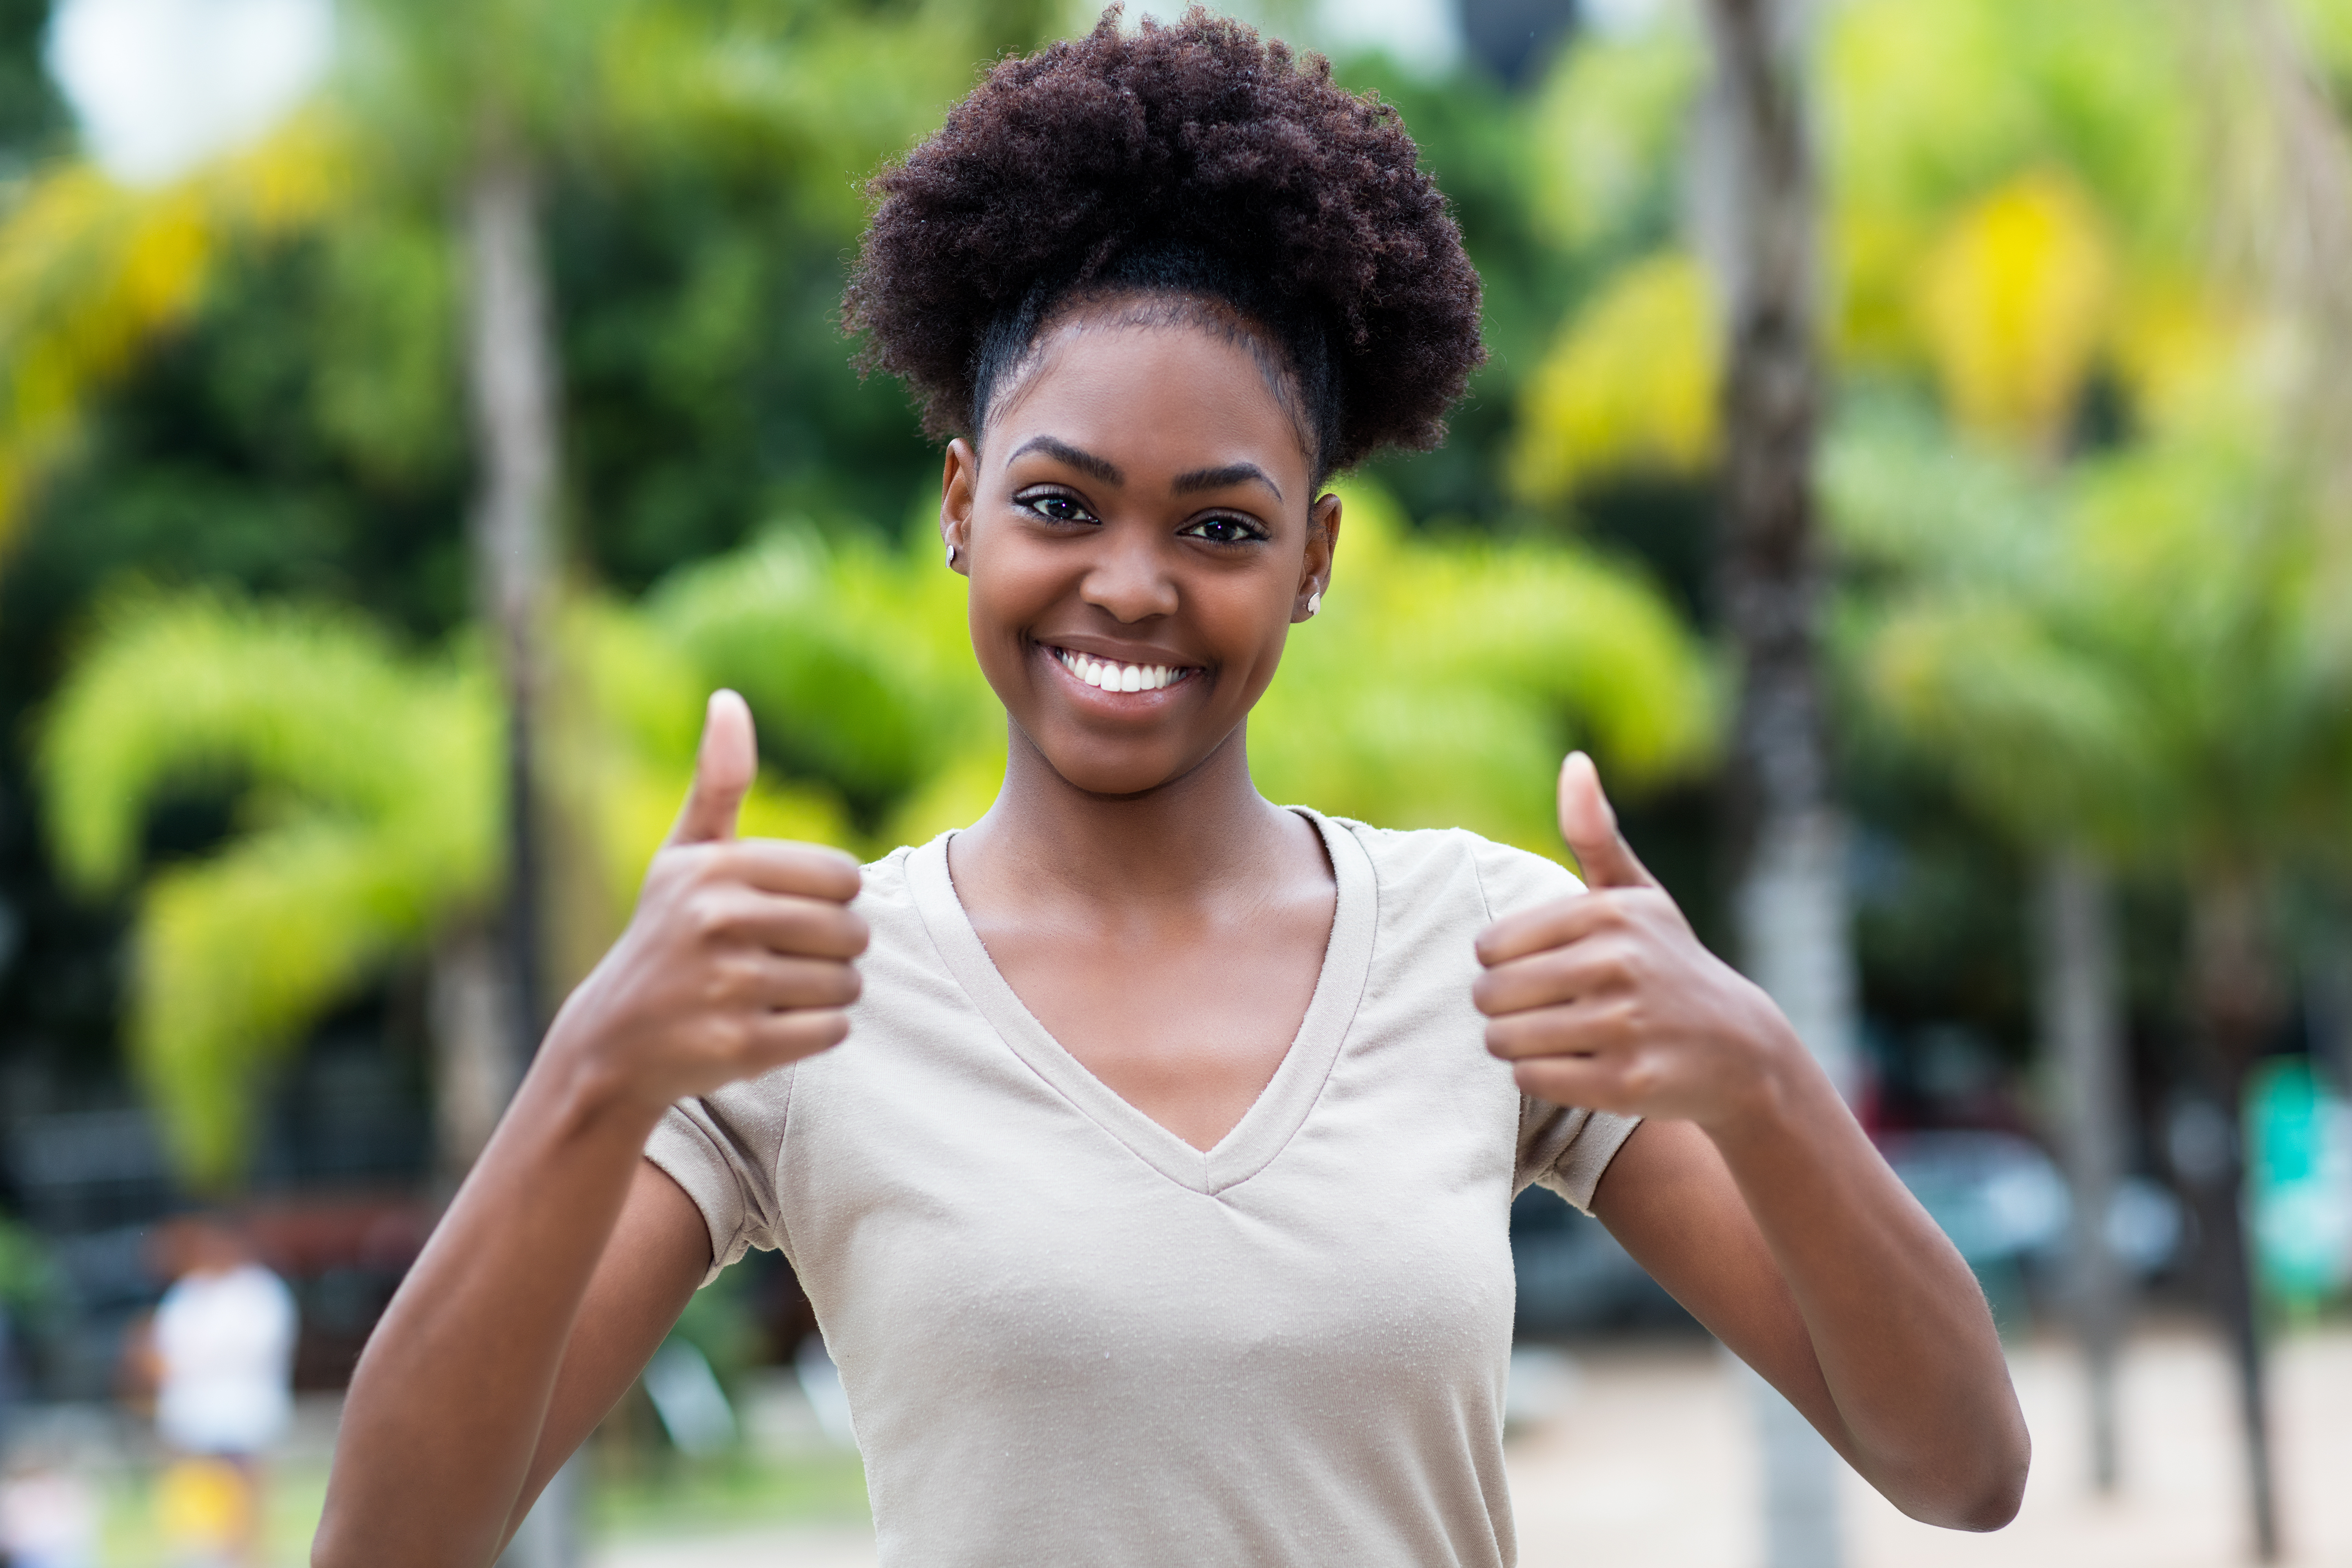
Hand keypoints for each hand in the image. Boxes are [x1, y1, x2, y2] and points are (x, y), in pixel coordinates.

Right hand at [544, 690, 867, 1117]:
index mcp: (716, 867)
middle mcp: (719, 921)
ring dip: (824, 993)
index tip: (786, 911)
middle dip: (831, 948)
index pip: (843, 875)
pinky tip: (771, 1025)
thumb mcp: (683, 855)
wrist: (614, 1041)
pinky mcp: (740, 1045)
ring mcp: (728, 985)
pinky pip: (834, 1030)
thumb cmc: (667, 935)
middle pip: (852, 930)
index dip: (829, 898)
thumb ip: (717, 782)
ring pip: (847, 983)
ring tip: (772, 992)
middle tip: (782, 958)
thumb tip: (728, 699)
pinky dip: (816, 1033)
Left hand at [1472, 752, 1802, 1132]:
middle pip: (1491, 995)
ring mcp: (1624, 1025)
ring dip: (1516, 1046)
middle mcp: (1617, 964)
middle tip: (1541, 1010)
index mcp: (1609, 913)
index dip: (1501, 965)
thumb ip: (1595, 835)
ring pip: (1504, 1040)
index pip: (1489, 946)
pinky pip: (1531, 1081)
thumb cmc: (1668, 964)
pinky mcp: (1626, 1082)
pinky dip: (1539, 1078)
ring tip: (1556, 1037)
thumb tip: (1574, 761)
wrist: (1740, 1049)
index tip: (1535, 969)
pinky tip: (1575, 1067)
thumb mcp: (1638, 895)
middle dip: (1503, 1008)